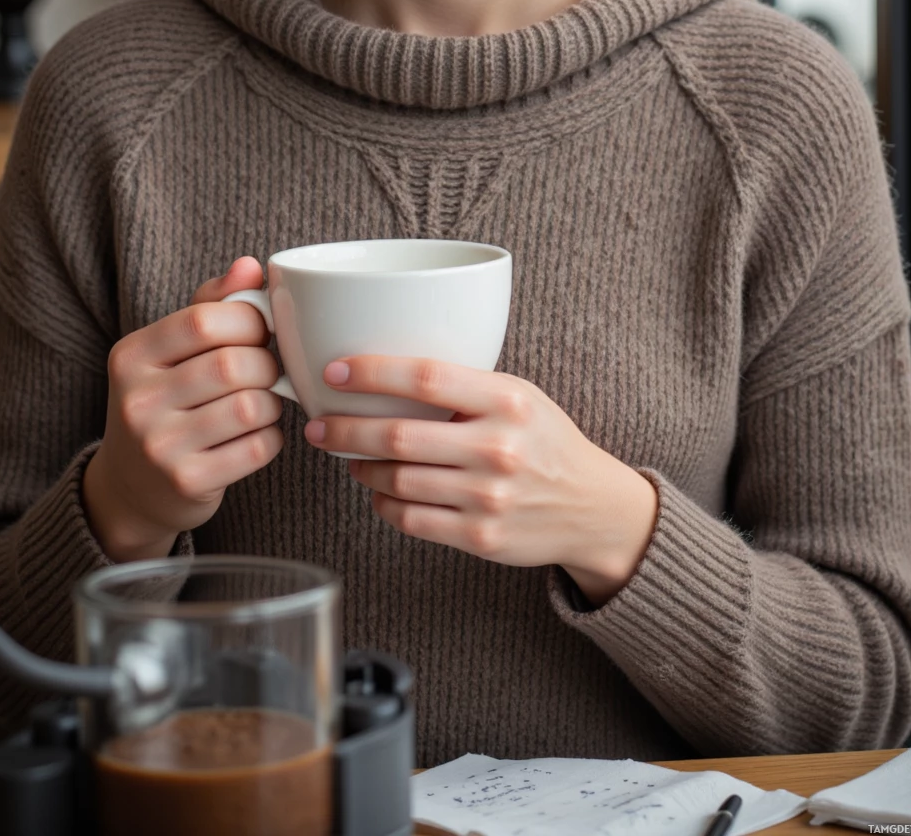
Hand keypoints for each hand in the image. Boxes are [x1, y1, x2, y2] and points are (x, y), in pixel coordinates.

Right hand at [82, 256, 283, 562]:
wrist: (131, 489)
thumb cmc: (164, 402)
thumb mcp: (169, 351)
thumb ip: (209, 304)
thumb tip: (251, 266)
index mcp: (131, 356)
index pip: (203, 320)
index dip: (248, 320)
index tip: (258, 332)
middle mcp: (137, 401)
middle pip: (233, 364)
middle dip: (266, 364)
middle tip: (267, 370)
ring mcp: (159, 447)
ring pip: (251, 406)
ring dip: (272, 402)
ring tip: (261, 402)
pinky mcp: (187, 482)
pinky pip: (258, 448)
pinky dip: (271, 437)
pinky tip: (256, 435)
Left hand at [304, 357, 658, 603]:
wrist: (592, 507)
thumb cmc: (543, 440)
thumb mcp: (518, 395)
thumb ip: (464, 384)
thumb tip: (382, 372)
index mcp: (507, 400)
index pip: (425, 377)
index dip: (372, 373)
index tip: (335, 371)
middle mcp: (498, 448)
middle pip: (398, 435)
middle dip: (345, 430)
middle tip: (318, 426)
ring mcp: (488, 497)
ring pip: (397, 480)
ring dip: (361, 468)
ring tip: (348, 457)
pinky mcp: (480, 538)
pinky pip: (410, 519)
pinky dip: (383, 504)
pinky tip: (378, 491)